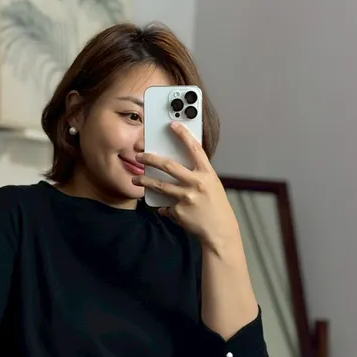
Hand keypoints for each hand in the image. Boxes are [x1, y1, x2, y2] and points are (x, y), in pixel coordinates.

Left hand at [134, 122, 238, 251]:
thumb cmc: (216, 206)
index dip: (183, 135)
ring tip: (136, 179)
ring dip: (145, 182)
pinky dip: (164, 207)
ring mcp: (187, 198)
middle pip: (168, 166)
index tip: (173, 125)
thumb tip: (177, 166)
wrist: (220, 231)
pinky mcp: (178, 211)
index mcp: (207, 174)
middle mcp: (197, 183)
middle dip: (150, 159)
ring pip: (160, 186)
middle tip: (139, 156)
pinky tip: (166, 209)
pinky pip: (165, 206)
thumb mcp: (212, 185)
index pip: (194, 149)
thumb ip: (197, 174)